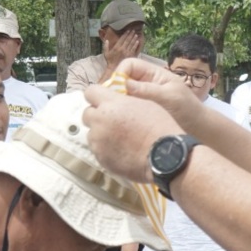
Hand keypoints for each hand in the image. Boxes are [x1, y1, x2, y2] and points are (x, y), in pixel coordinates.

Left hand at [83, 62, 186, 181]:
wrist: (164, 156)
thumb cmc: (159, 126)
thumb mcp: (144, 103)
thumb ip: (123, 101)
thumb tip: (114, 101)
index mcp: (111, 103)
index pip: (90, 92)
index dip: (96, 96)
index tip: (104, 102)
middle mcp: (100, 120)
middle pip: (87, 114)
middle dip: (97, 116)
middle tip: (112, 122)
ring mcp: (98, 141)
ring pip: (91, 134)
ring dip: (101, 134)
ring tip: (119, 139)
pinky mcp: (100, 158)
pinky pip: (97, 150)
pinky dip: (105, 149)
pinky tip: (121, 151)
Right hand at [103, 28, 143, 67]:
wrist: (115, 69)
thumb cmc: (110, 61)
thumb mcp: (106, 53)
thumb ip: (106, 46)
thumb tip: (106, 40)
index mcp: (117, 47)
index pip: (122, 39)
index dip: (125, 34)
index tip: (128, 30)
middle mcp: (122, 49)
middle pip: (128, 40)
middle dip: (131, 34)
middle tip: (133, 30)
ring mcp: (127, 52)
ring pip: (131, 44)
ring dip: (134, 38)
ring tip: (136, 34)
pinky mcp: (130, 56)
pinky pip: (134, 49)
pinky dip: (136, 45)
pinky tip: (137, 41)